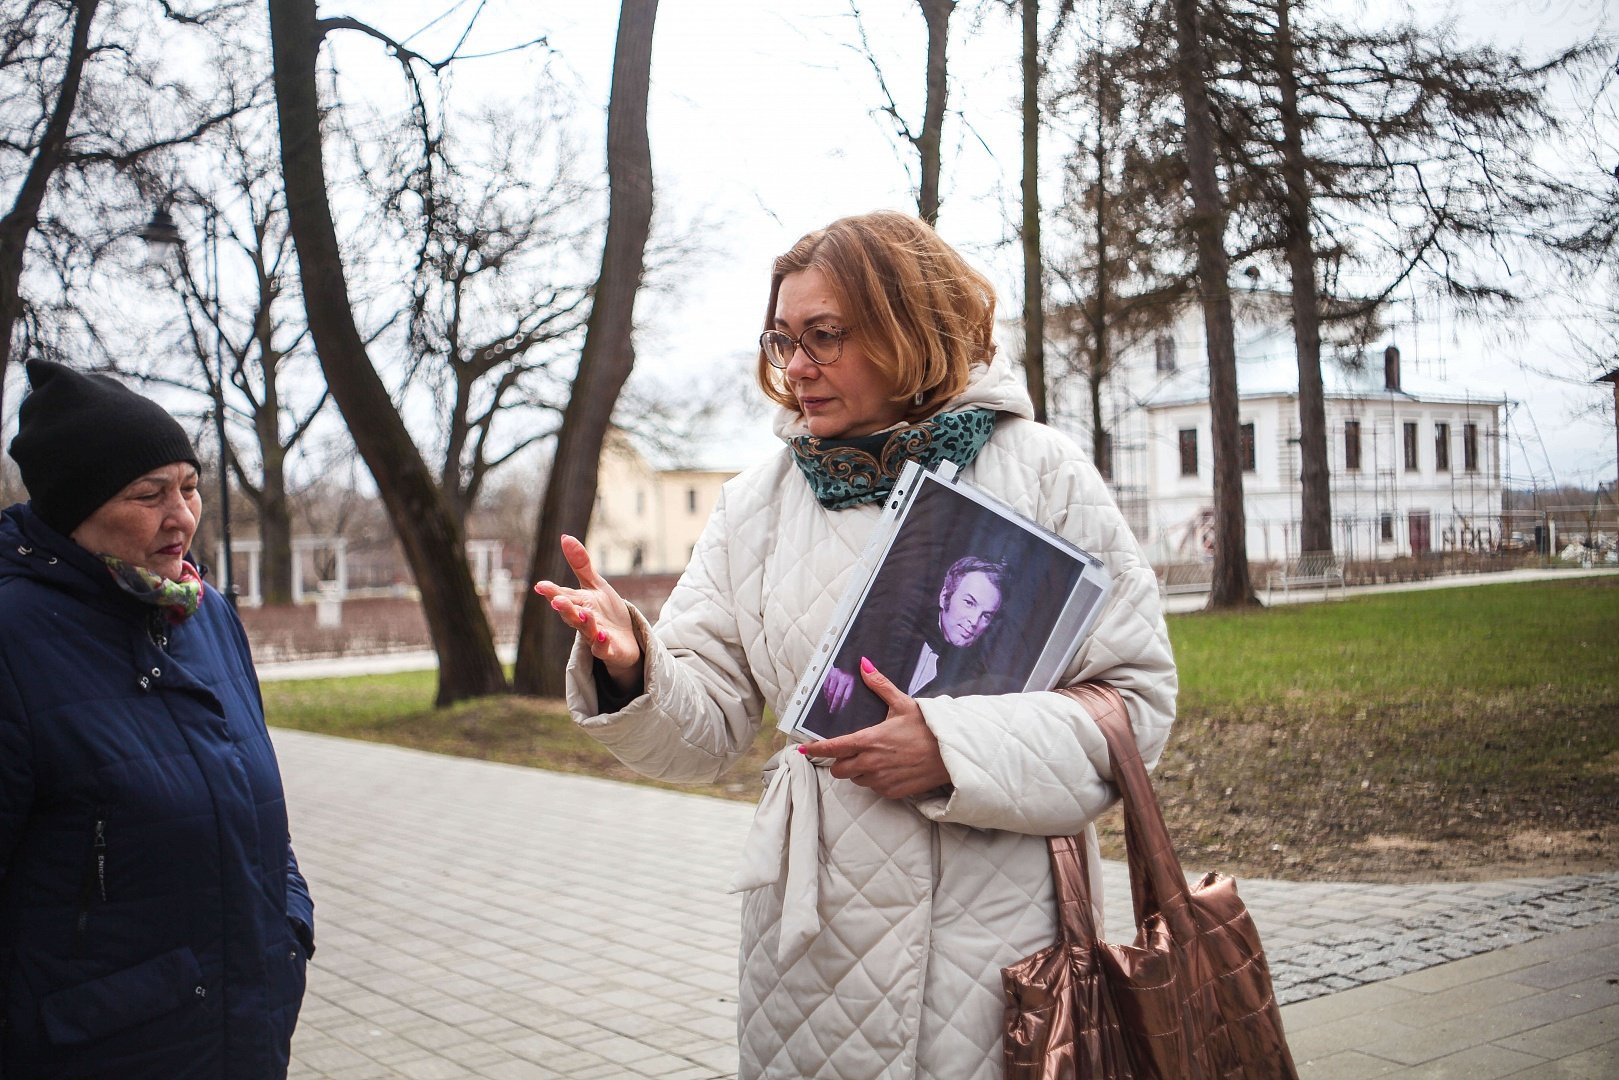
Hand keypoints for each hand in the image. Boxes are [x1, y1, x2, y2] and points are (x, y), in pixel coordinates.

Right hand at [533, 534, 640, 690]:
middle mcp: (584, 621)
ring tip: (584, 615)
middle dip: (565, 608)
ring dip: (585, 624)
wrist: (626, 640)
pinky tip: (603, 636)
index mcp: (579, 604)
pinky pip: (604, 649)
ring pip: (587, 631)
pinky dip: (602, 644)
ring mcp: (595, 637)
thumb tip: (564, 536)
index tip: (540, 586)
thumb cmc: (607, 612)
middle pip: (572, 614)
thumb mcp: (595, 586)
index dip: (552, 591)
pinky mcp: (610, 650)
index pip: (564, 596)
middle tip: (556, 600)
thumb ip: (580, 564)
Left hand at [798, 657, 949, 799]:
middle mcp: (870, 763)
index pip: (832, 748)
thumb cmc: (927, 727)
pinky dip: (877, 781)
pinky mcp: (892, 792)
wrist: (951, 753)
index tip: (804, 749)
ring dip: (860, 771)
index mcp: (868, 740)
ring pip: (856, 780)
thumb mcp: (903, 703)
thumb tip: (863, 664)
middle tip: (854, 751)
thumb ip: (880, 685)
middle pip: (839, 770)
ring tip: (878, 758)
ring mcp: (881, 780)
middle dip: (842, 761)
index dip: (816, 749)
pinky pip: (875, 789)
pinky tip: (891, 768)